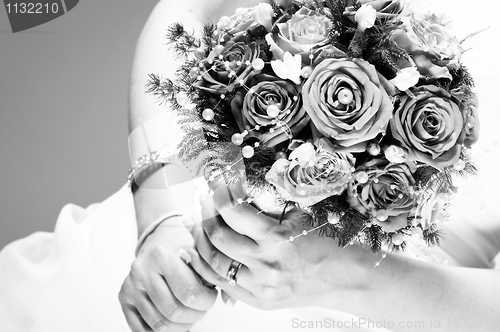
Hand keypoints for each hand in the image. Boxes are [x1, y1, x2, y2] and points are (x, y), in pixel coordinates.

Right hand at [119, 221, 216, 331]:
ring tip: (190, 314)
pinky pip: (143, 330)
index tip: (211, 295)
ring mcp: (130, 285)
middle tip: (201, 307)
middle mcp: (142, 269)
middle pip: (174, 312)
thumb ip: (216, 274)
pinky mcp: (123, 298)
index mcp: (163, 255)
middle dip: (195, 315)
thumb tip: (230, 300)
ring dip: (182, 326)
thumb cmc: (185, 251)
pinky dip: (163, 331)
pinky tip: (175, 321)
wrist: (159, 243)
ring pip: (160, 325)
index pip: (190, 293)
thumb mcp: (201, 253)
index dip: (207, 301)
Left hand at [189, 184, 370, 310]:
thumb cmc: (324, 243)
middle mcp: (265, 265)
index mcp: (277, 238)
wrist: (344, 278)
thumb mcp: (297, 216)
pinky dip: (207, 264)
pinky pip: (220, 283)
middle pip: (217, 236)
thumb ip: (263, 208)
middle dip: (206, 213)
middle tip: (206, 200)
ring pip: (212, 261)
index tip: (214, 184)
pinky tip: (204, 250)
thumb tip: (232, 193)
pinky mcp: (257, 301)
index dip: (218, 194)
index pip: (233, 211)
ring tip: (201, 223)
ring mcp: (259, 287)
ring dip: (201, 239)